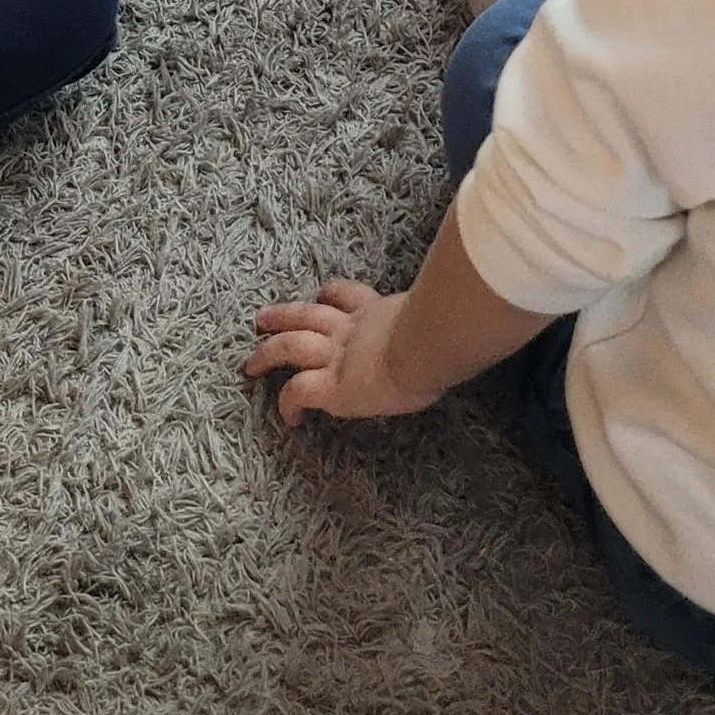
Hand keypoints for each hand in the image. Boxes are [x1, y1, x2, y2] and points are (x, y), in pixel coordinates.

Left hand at [244, 281, 441, 426]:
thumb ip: (438, 321)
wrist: (426, 343)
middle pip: (307, 313)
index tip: (321, 295)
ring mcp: (336, 355)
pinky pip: (297, 391)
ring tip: (250, 363)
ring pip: (289, 346)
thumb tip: (464, 324)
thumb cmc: (442, 332)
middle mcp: (350, 329)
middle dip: (283, 315)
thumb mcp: (438, 319)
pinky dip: (287, 403)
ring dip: (267, 352)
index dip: (330, 295)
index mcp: (376, 312)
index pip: (347, 297)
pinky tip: (288, 419)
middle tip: (261, 318)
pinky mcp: (330, 385)